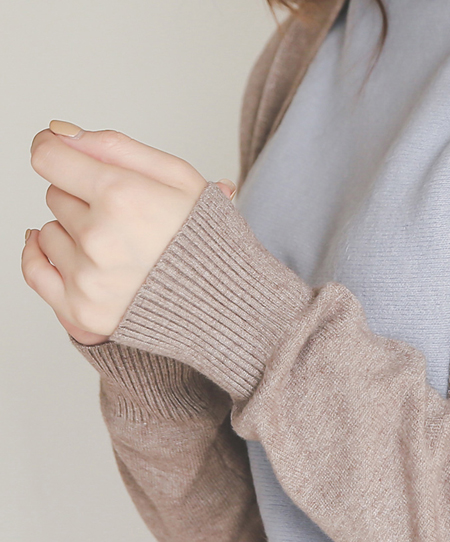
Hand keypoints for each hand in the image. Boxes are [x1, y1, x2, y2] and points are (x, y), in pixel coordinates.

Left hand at [22, 121, 236, 345]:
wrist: (225, 302)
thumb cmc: (207, 240)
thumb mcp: (180, 177)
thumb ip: (117, 147)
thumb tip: (61, 132)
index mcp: (122, 196)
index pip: (48, 157)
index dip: (54, 149)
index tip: (60, 152)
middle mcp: (99, 238)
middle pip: (56, 195)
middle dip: (83, 197)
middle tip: (124, 216)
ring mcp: (88, 279)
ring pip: (48, 232)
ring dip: (73, 232)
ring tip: (118, 245)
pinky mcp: (81, 311)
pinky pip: (33, 272)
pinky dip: (40, 258)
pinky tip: (65, 251)